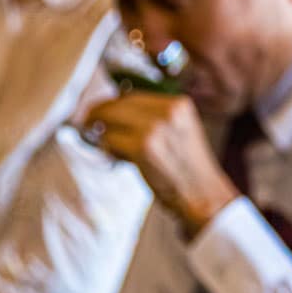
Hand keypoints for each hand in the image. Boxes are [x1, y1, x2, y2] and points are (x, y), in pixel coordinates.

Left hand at [85, 93, 237, 235]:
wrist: (203, 197)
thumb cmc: (188, 171)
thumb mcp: (179, 132)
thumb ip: (153, 120)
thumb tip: (116, 115)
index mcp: (179, 104)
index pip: (134, 96)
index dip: (114, 104)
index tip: (101, 112)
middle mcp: (167, 111)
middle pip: (120, 103)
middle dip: (100, 113)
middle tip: (88, 123)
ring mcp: (155, 127)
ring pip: (110, 118)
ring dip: (102, 132)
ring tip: (105, 144)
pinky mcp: (143, 146)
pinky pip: (110, 139)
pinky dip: (107, 148)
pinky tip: (115, 157)